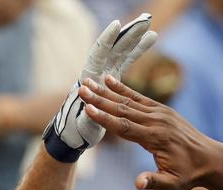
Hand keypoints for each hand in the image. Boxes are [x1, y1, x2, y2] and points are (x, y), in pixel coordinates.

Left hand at [42, 14, 156, 162]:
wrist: (71, 135)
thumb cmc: (74, 131)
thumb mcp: (82, 127)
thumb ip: (88, 119)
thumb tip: (89, 112)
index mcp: (88, 80)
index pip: (98, 54)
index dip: (107, 40)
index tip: (116, 27)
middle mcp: (95, 73)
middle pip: (113, 48)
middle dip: (127, 35)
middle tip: (144, 21)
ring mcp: (104, 74)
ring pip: (121, 51)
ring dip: (135, 38)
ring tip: (149, 25)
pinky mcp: (112, 78)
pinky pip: (127, 59)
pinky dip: (138, 49)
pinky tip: (151, 37)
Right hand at [77, 74, 222, 189]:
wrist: (210, 159)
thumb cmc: (188, 175)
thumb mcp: (172, 185)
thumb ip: (154, 182)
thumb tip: (137, 184)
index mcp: (156, 138)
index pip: (125, 126)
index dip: (105, 118)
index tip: (88, 109)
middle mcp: (157, 121)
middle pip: (123, 109)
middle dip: (100, 99)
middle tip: (82, 89)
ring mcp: (160, 113)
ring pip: (129, 101)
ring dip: (107, 91)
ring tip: (89, 82)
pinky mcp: (162, 110)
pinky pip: (139, 98)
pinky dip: (124, 89)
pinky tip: (110, 81)